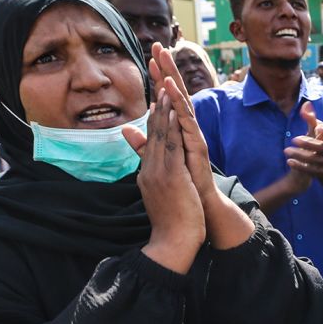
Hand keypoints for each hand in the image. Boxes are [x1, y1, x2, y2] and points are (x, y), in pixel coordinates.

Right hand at [124, 88, 205, 272]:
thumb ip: (156, 179)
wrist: (173, 243)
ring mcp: (157, 171)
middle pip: (151, 131)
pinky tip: (175, 111)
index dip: (154, 118)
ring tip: (165, 86)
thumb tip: (156, 180)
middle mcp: (149, 169)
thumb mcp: (160, 196)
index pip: (150, 140)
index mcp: (147, 174)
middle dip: (156, 105)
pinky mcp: (169, 175)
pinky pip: (170, 144)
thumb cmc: (171, 222)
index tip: (157, 98)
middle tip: (158, 80)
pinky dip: (172, 126)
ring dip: (164, 108)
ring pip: (160, 134)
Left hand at [145, 42, 218, 203]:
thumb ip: (143, 142)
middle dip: (167, 69)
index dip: (159, 77)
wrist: (199, 205)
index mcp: (178, 128)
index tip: (149, 57)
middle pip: (176, 93)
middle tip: (158, 46)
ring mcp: (193, 134)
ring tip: (164, 58)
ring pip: (182, 100)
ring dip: (172, 78)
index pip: (166, 98)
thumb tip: (126, 129)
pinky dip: (178, 102)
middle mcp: (187, 127)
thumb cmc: (184, 182)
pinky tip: (170, 87)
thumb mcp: (158, 156)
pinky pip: (186, 119)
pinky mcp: (196, 144)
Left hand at [285, 102, 322, 180]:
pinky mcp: (319, 174)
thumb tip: (306, 104)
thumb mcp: (315, 135)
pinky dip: (300, 166)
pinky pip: (311, 171)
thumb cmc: (318, 150)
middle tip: (294, 139)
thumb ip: (311, 120)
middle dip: (309, 143)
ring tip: (286, 151)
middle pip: (322, 148)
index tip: (318, 128)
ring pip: (315, 160)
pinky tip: (289, 162)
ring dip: (300, 155)